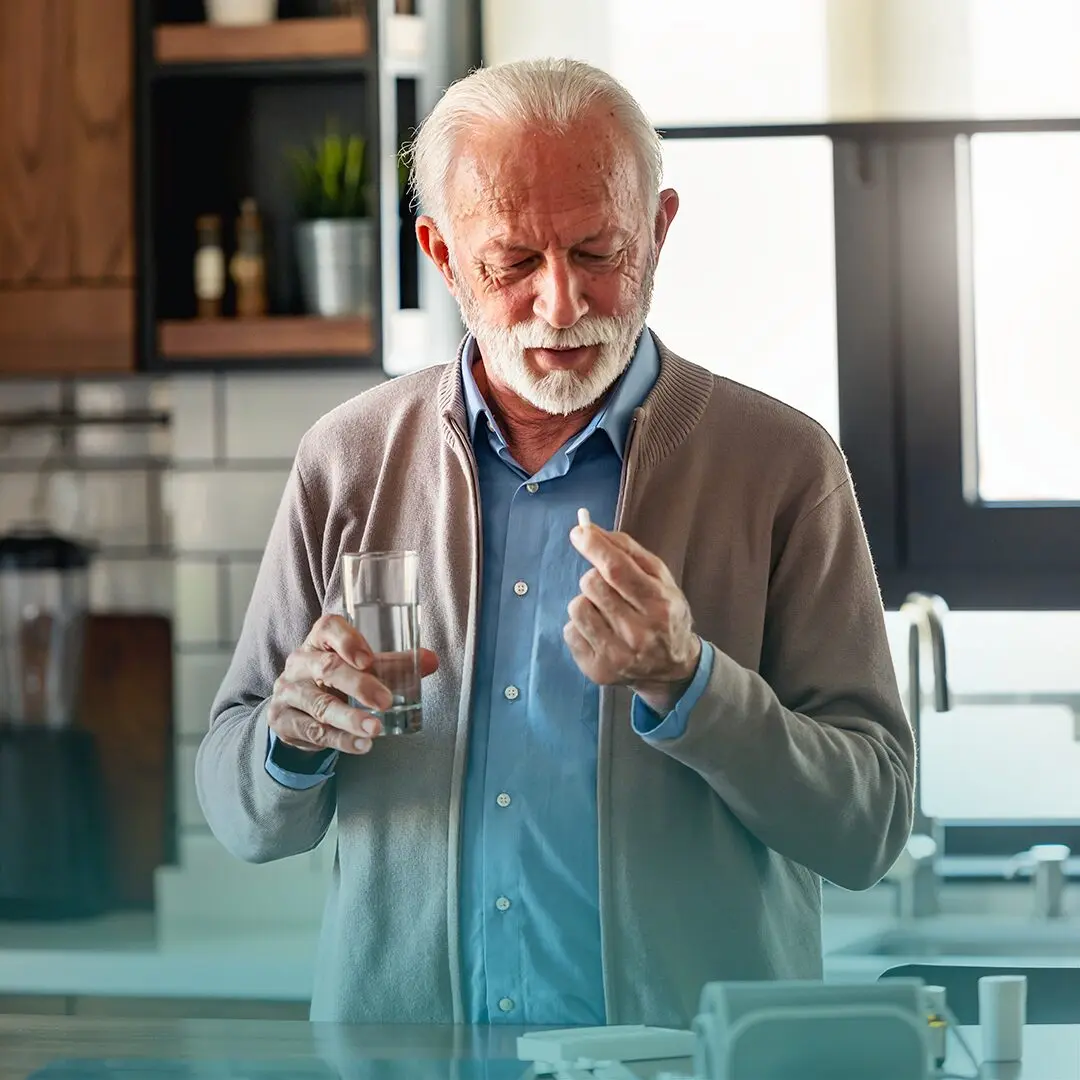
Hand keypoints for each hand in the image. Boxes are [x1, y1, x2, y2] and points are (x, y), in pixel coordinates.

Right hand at [268, 614, 438, 754]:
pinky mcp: (283, 720)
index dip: (347, 640)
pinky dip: (341, 740)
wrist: (294, 709)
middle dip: (359, 685)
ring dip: (351, 719)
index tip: (368, 658)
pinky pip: (314, 731)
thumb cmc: (332, 680)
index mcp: (319, 640)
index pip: (328, 628)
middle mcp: (300, 662)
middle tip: (386, 700)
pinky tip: (361, 745)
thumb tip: (431, 660)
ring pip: (320, 705)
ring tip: (376, 730)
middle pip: (327, 669)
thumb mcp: (358, 668)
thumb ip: (392, 664)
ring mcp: (289, 691)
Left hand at [564, 524, 700, 715]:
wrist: (673, 668)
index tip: (579, 532)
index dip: (594, 547)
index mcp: (659, 605)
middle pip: (592, 584)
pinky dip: (581, 627)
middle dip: (595, 578)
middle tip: (610, 589)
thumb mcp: (660, 579)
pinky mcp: (597, 669)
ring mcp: (616, 655)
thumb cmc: (664, 613)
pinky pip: (570, 631)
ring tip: (606, 613)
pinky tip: (600, 632)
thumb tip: (590, 530)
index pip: (617, 569)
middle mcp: (638, 633)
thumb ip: (629, 552)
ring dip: (587, 603)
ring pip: (577, 607)